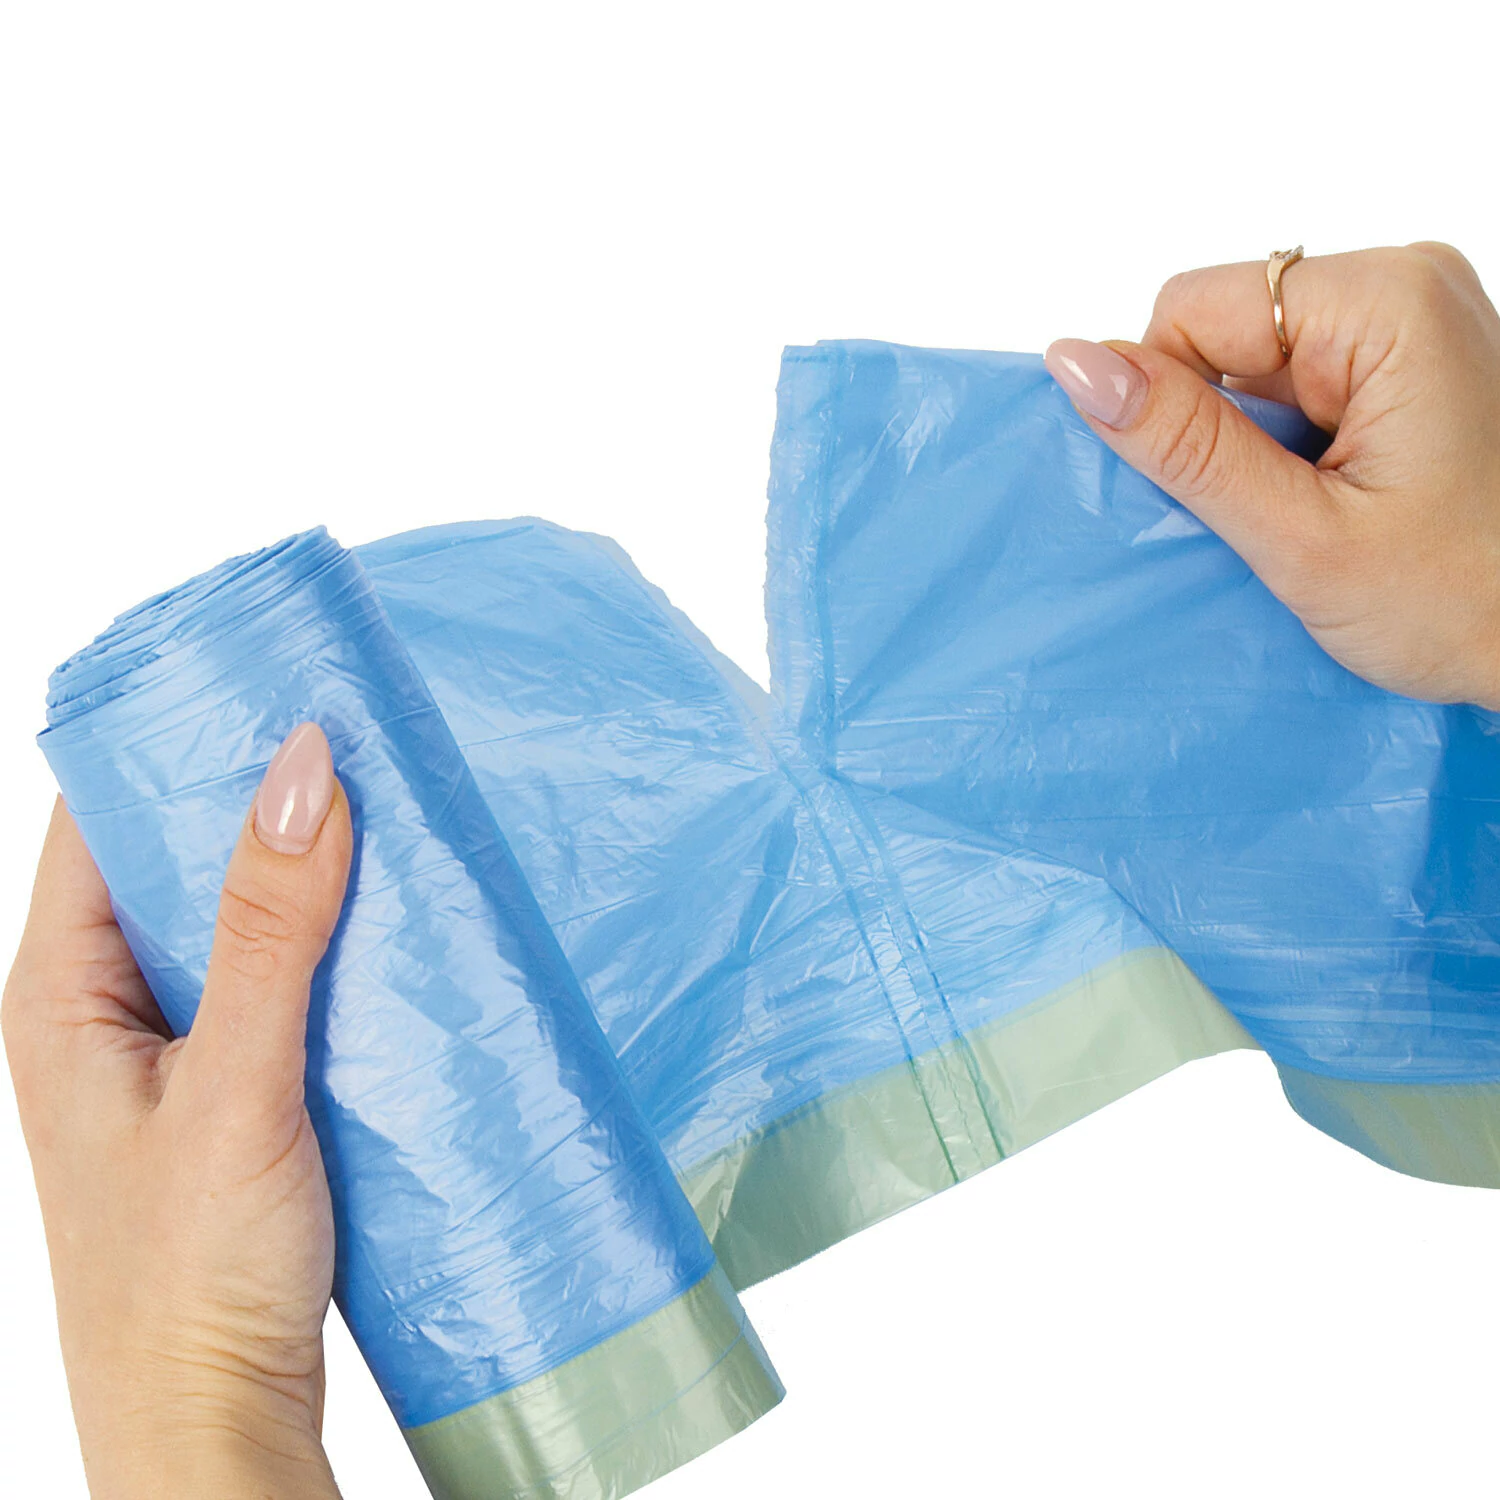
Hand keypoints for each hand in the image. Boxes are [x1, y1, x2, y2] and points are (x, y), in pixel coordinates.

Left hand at [3, 724, 350, 1498]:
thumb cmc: (188, 1279)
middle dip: (262, 801)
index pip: (97, 818)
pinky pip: (285, 984)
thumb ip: (271, 929)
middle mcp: (106, 1012)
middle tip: (362, 744)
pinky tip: (402, 931)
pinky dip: (338, 947)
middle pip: (179, 861)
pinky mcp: (241, 1091)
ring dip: (312, 878)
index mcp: (58, 995)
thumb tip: (304, 763)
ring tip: (397, 820)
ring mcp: (174, 1053)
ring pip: (241, 924)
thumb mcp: (235, 1086)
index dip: (176, 739)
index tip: (272, 683)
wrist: (217, 1433)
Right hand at [1044, 242, 1499, 708]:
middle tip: (1278, 511)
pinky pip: (1296, 378)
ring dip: (1252, 440)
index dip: (1168, 401)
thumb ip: (1187, 446)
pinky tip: (1327, 496)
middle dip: (1217, 424)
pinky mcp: (1411, 356)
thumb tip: (1073, 363)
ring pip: (1252, 358)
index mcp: (1387, 299)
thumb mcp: (1304, 537)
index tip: (1216, 491)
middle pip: (1224, 327)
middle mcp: (1404, 281)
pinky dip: (1285, 443)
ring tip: (1312, 510)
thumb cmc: (1464, 603)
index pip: (1193, 306)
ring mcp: (1413, 317)